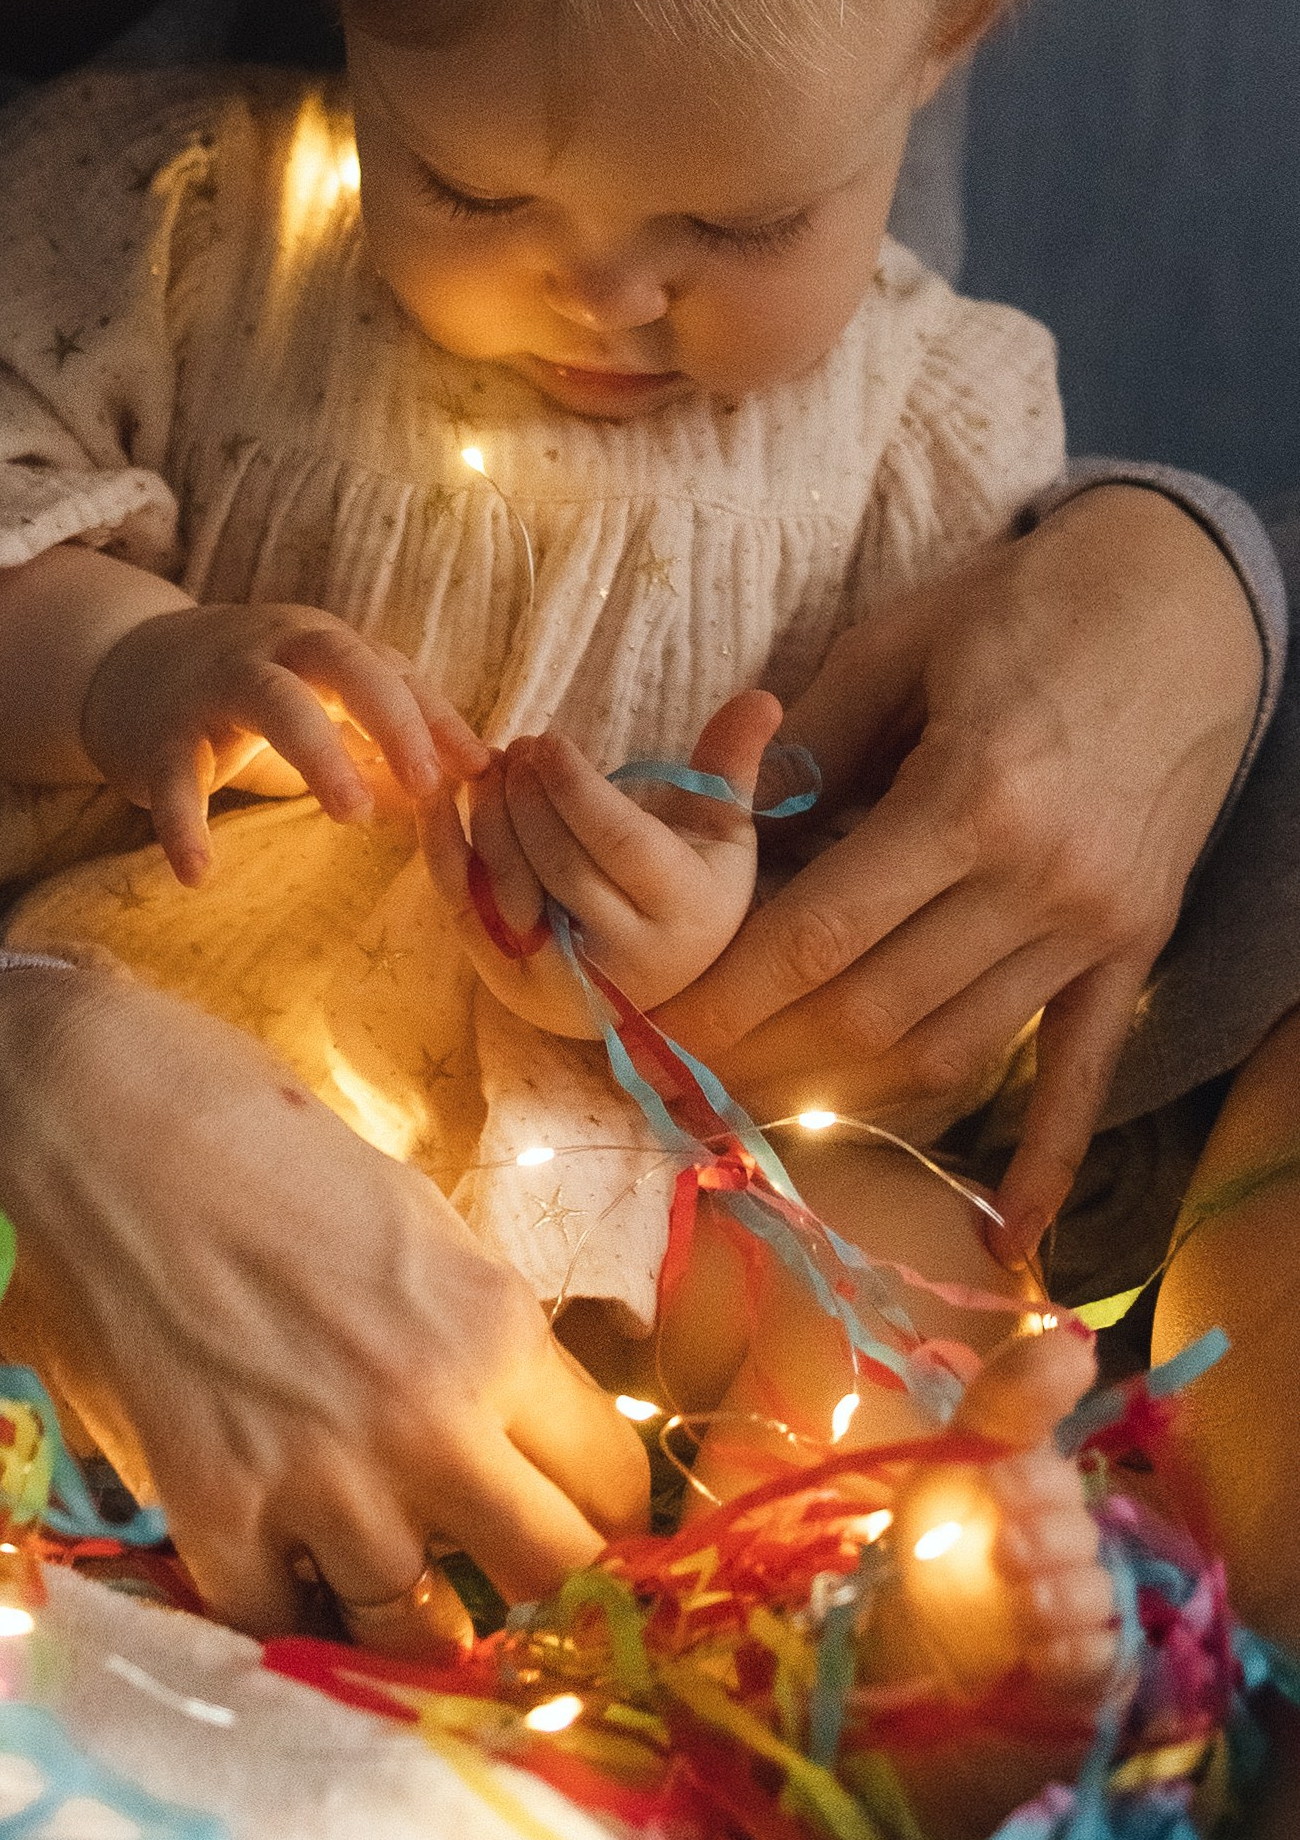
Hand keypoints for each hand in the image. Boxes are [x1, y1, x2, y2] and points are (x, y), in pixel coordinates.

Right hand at [0, 964, 650, 1633]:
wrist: (89, 1115)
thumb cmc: (256, 1132)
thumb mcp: (415, 1216)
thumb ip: (477, 1332)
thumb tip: (518, 1428)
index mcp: (496, 1325)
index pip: (614, 1483)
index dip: (592, 1496)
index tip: (559, 1497)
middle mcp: (429, 1418)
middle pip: (550, 1576)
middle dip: (532, 1576)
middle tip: (489, 1555)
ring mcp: (319, 1477)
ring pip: (419, 1632)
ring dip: (406, 1606)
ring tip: (377, 1561)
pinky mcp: (211, 1511)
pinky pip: (281, 1628)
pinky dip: (284, 1608)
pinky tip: (276, 1558)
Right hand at [81, 602, 487, 882]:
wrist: (125, 668)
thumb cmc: (251, 691)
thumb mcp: (322, 696)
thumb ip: (392, 730)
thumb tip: (481, 773)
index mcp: (321, 643)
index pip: (391, 670)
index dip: (435, 718)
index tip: (477, 771)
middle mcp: (273, 649)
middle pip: (341, 661)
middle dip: (389, 715)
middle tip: (427, 784)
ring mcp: (213, 684)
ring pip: (272, 700)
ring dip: (317, 751)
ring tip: (352, 813)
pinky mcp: (161, 733)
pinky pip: (175, 777)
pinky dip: (184, 824)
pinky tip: (198, 874)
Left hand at [418, 693, 782, 1032]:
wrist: (654, 991)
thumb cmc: (689, 893)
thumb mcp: (721, 834)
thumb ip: (730, 765)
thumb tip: (762, 696)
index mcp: (685, 911)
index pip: (620, 844)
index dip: (577, 789)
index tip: (548, 739)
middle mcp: (627, 957)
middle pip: (558, 862)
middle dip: (528, 796)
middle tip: (518, 747)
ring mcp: (564, 979)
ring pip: (510, 884)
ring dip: (490, 815)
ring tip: (492, 768)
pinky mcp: (511, 984)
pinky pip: (466, 907)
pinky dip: (444, 848)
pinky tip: (441, 799)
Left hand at [652, 490, 1264, 1261]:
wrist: (1185, 604)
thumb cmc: (1020, 609)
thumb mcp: (895, 646)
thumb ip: (807, 752)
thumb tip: (717, 837)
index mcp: (967, 799)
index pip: (819, 935)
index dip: (729, 993)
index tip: (653, 1028)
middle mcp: (1037, 880)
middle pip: (876, 1011)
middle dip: (764, 1055)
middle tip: (680, 1078)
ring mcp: (1095, 925)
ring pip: (956, 1050)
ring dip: (852, 1093)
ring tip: (761, 1110)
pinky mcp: (1135, 947)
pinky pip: (1085, 1070)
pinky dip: (1047, 1156)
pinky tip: (1011, 1235)